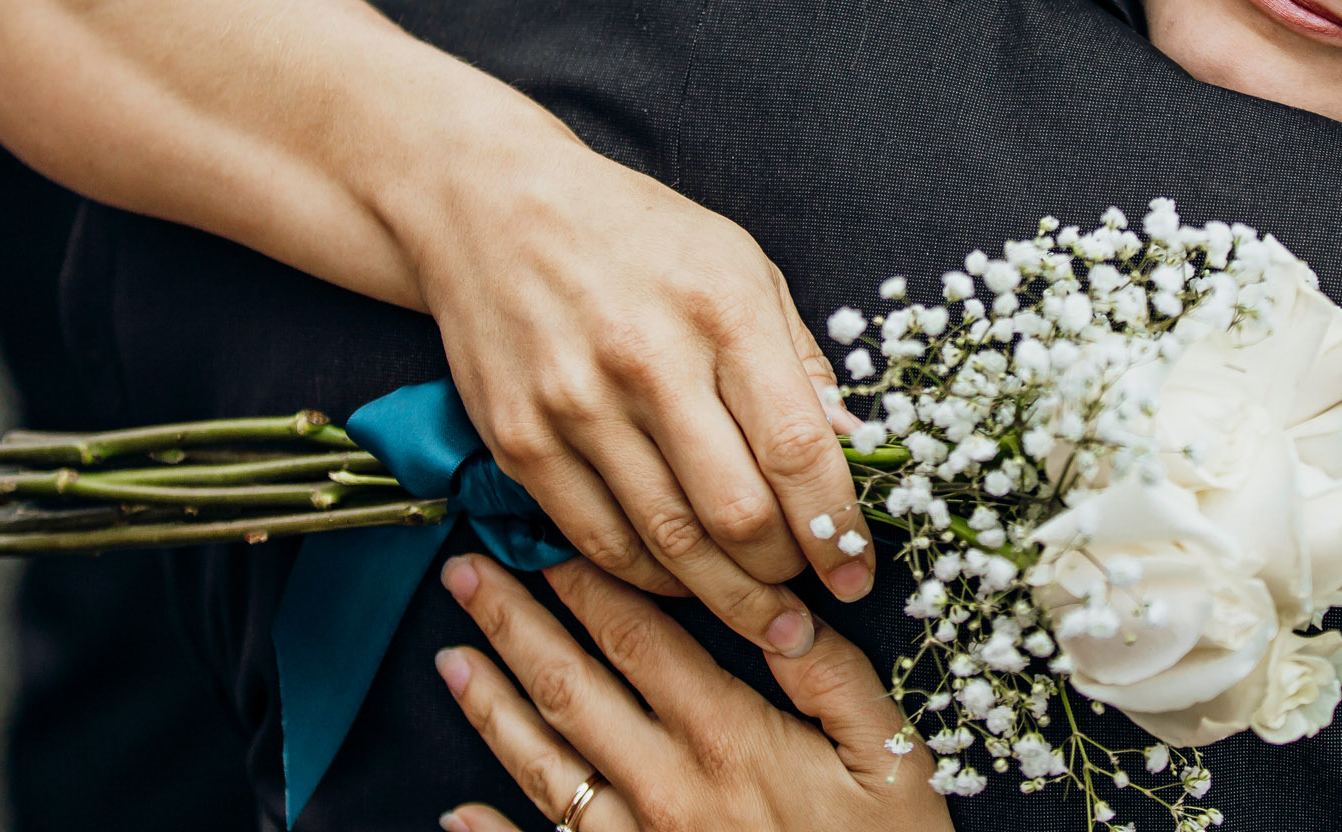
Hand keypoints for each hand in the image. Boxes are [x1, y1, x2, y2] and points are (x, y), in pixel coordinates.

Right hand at [377, 97, 874, 661]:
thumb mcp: (740, 265)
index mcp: (722, 311)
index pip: (798, 449)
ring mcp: (576, 406)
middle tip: (811, 597)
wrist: (492, 207)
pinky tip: (684, 581)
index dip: (837, 528)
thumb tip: (856, 449)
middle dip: (787, 575)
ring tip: (762, 618)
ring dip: (726, 596)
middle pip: (737, 514)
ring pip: (668, 543)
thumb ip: (800, 361)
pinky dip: (651, 577)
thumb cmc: (635, 234)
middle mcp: (648, 361)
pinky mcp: (520, 441)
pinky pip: (599, 540)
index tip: (859, 571)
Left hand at [432, 555, 952, 831]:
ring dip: (491, 707)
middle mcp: (666, 786)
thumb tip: (784, 608)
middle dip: (514, 623)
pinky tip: (456, 812)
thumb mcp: (891, 757)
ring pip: (543, 766)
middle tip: (467, 572)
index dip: (586, 581)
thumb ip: (835, 678)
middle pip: (571, 687)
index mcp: (728, 737)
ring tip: (450, 657)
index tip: (545, 536)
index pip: (638, 637)